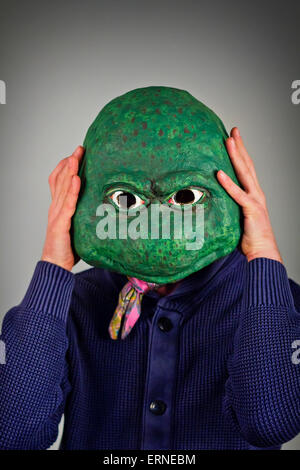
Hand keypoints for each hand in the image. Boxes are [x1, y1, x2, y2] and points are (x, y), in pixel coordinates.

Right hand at [41, 146, 84, 270]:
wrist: (56, 263)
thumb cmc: (68, 246)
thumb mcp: (77, 225)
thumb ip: (84, 213)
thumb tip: (103, 204)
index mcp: (59, 206)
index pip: (59, 180)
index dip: (66, 166)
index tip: (77, 153)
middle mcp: (56, 207)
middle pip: (60, 180)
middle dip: (70, 163)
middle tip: (79, 149)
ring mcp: (57, 214)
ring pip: (62, 188)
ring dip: (69, 171)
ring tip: (76, 157)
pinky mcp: (60, 224)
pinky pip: (66, 205)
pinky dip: (71, 191)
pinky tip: (76, 180)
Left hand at [217, 127, 282, 263]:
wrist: (261, 252)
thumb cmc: (248, 237)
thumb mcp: (236, 217)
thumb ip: (228, 205)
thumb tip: (211, 200)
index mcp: (253, 193)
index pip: (246, 168)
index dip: (240, 152)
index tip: (233, 138)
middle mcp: (256, 193)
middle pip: (247, 165)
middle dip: (240, 147)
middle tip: (233, 130)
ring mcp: (255, 200)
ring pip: (245, 174)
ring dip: (236, 157)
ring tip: (228, 142)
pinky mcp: (252, 209)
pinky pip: (238, 195)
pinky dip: (228, 184)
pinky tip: (219, 173)